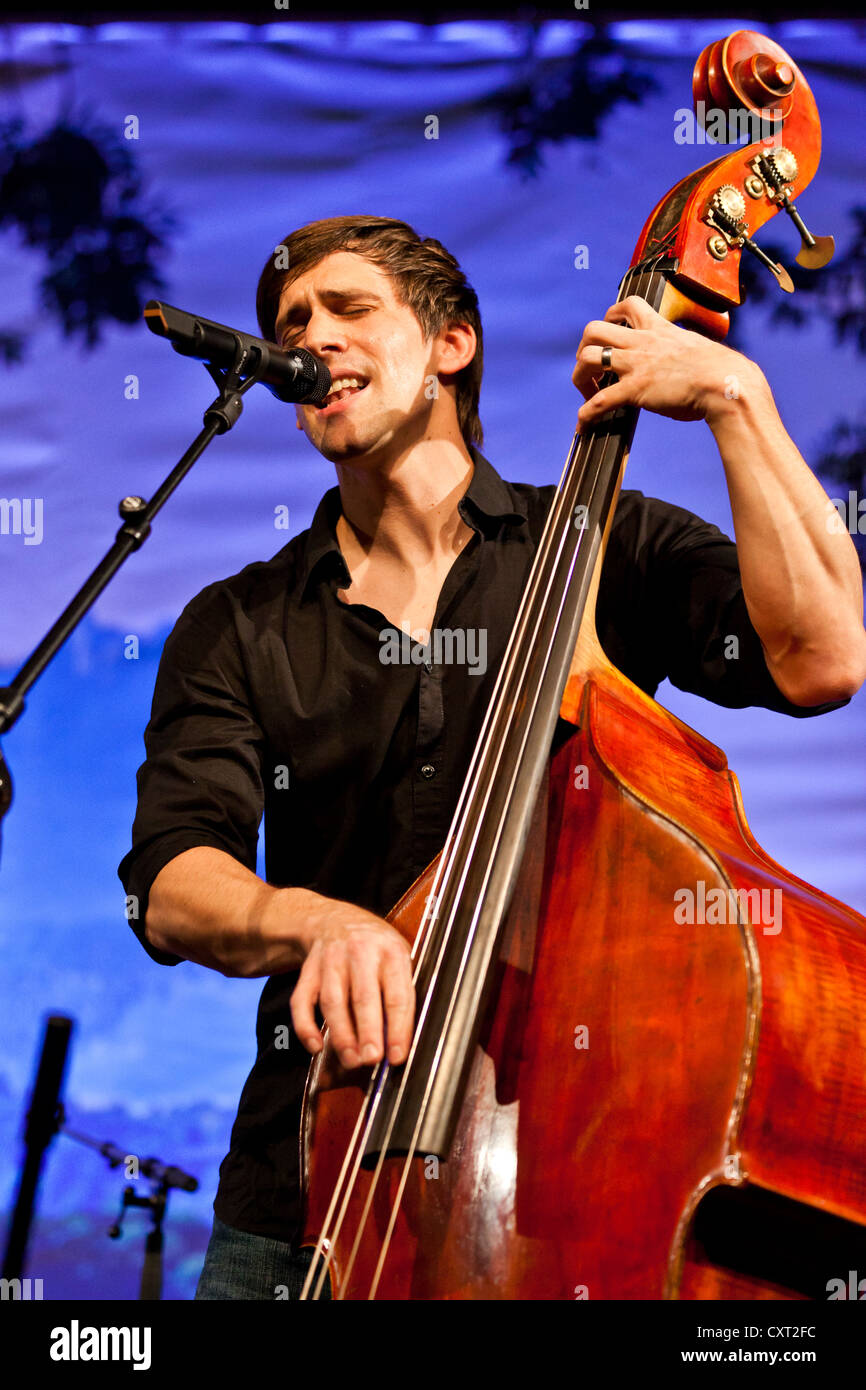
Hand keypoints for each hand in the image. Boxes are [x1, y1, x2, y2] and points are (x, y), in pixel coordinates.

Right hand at [290, 900, 414, 1068]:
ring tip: (351, 1060)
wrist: (334, 919)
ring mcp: (330, 961)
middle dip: (368, 1032)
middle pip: (363, 997)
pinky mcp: (308, 971)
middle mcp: (359, 953)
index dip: (398, 1028)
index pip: (397, 994)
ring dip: (341, 1034)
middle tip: (372, 1059)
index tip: (397, 1055)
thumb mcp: (398, 956)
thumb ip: (402, 991)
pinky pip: (301, 1001)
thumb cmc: (374, 946)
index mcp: (390, 951)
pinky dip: (305, 1026)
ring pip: (333, 1002)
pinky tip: (315, 1045)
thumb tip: (403, 1039)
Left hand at [571, 295, 761, 430]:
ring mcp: (636, 365)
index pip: (628, 305)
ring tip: (587, 393)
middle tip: (592, 367)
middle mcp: (642, 342)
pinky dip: (586, 414)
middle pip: (594, 328)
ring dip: (580, 376)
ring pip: (588, 358)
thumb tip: (679, 364)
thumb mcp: (695, 349)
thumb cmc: (719, 371)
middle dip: (584, 348)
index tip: (610, 329)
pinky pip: (599, 401)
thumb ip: (678, 351)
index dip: (611, 314)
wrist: (726, 383)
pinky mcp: (635, 390)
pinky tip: (584, 424)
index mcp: (658, 328)